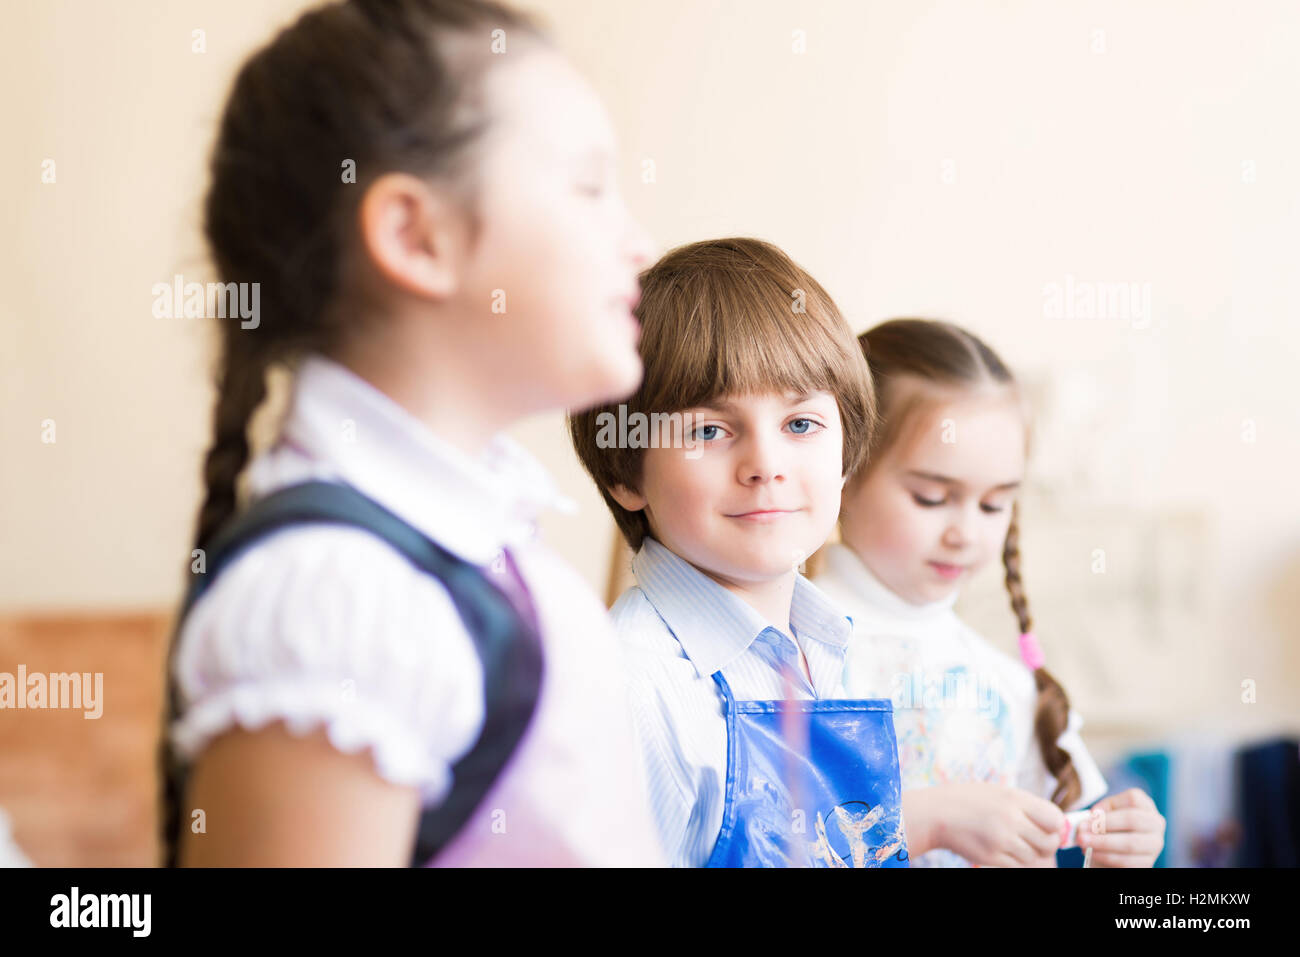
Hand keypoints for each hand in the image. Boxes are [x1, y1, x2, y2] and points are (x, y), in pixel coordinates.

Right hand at [918, 783, 1063, 866]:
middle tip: (1036, 840)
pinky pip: (1017, 866)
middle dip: (1047, 844)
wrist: (936, 813)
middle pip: (1049, 842)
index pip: (1055, 819)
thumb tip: (1056, 827)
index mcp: (1015, 799)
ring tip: (1016, 843)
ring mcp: (1001, 840)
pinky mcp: (991, 858)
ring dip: (1031, 854)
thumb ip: (1026, 807)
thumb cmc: (969, 800)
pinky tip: (1005, 850)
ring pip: (1035, 857)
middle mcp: (1011, 819)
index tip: (1049, 827)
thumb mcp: (999, 793)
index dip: (1056, 826)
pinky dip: (1017, 862)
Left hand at [1079, 788, 1165, 866]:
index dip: (1109, 806)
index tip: (1089, 815)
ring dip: (1102, 843)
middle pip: (1132, 819)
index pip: (1133, 798)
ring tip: (1083, 843)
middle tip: (1082, 831)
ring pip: (1130, 843)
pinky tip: (1093, 853)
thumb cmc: (1107, 829)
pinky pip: (1128, 861)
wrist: (1112, 852)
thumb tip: (1091, 818)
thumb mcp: (1104, 816)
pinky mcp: (1148, 862)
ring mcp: (1155, 844)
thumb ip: (1099, 814)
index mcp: (1145, 805)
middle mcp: (1155, 823)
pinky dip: (1107, 857)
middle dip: (1104, 825)